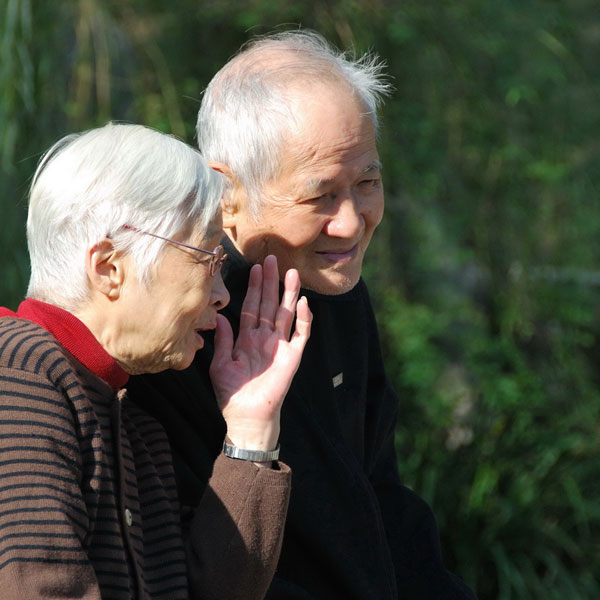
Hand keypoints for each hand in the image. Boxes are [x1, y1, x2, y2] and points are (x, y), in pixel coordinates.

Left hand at [209, 255, 311, 451]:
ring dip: (289, 294)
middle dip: (271, 282)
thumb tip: (220, 317)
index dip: (254, 288)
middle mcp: (265, 337)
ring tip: (292, 273)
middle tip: (272, 259)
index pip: (252, 307)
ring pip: (285, 313)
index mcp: (247, 338)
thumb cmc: (231, 393)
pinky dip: (303, 319)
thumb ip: (223, 340)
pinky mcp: (292, 356)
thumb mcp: (220, 364)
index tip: (255, 268)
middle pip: (269, 304)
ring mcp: (280, 345)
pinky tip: (304, 303)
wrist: (246, 416)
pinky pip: (300, 334)